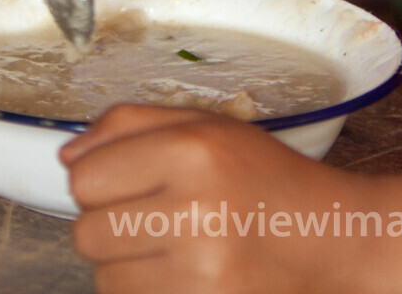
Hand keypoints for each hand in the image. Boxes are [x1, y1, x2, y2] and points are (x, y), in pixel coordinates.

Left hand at [60, 105, 362, 293]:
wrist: (335, 238)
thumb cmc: (268, 178)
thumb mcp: (211, 127)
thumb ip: (131, 125)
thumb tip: (66, 156)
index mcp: (196, 150)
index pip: (85, 177)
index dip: (101, 180)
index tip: (130, 181)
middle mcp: (197, 210)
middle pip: (86, 233)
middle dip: (110, 224)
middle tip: (154, 215)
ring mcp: (203, 272)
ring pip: (104, 278)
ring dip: (128, 263)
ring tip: (175, 245)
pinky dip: (149, 289)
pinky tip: (185, 271)